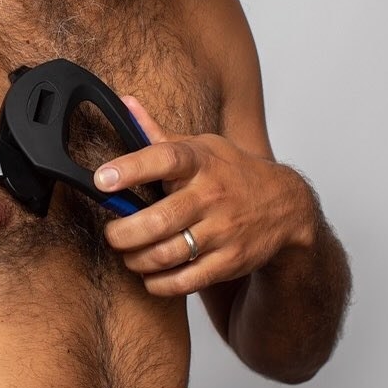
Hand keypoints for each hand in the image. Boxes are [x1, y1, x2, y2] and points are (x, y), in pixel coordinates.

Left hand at [94, 96, 314, 296]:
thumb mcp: (201, 146)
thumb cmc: (230, 173)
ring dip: (136, 259)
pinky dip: (158, 283)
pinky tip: (149, 275)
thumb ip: (157, 133)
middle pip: (158, 219)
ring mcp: (223, 230)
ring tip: (127, 254)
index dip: (129, 169)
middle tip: (111, 234)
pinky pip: (185, 280)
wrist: (286, 206)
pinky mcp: (230, 262)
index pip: (163, 159)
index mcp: (200, 161)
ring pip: (166, 254)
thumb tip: (124, 104)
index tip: (101, 180)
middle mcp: (211, 195)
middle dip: (123, 233)